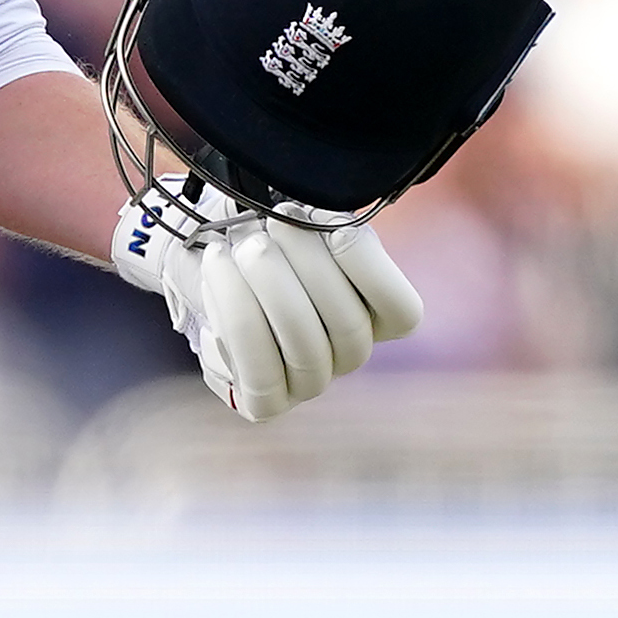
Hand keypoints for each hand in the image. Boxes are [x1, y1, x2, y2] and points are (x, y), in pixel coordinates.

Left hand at [111, 179, 422, 423]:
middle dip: (308, 268)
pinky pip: (260, 369)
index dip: (371, 270)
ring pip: (304, 345)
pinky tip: (219, 269)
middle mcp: (351, 354)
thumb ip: (328, 222)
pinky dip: (236, 314)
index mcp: (377, 315)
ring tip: (241, 245)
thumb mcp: (306, 221)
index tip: (332, 226)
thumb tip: (324, 216)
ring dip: (268, 288)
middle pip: (348, 325)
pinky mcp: (269, 401)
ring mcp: (312, 383)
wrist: (215, 268)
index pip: (403, 313)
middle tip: (273, 224)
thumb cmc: (270, 241)